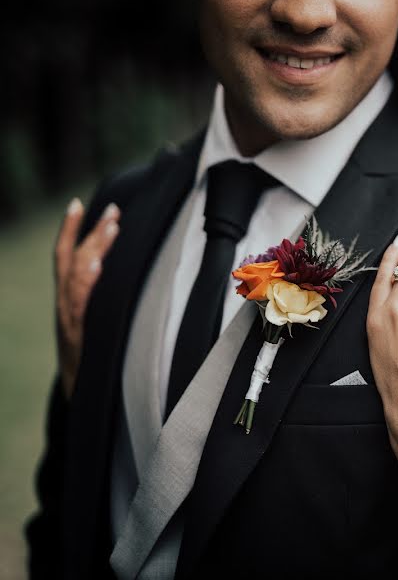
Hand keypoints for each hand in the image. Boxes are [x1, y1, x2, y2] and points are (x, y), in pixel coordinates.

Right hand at [55, 199, 119, 399]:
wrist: (81, 396)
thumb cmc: (94, 355)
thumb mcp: (98, 322)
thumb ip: (107, 298)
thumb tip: (130, 273)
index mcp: (69, 299)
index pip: (65, 256)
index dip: (69, 230)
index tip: (78, 203)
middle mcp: (65, 305)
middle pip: (74, 260)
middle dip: (91, 233)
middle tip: (112, 211)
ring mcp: (70, 321)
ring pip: (77, 278)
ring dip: (94, 251)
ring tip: (110, 229)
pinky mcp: (77, 337)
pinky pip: (80, 307)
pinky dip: (86, 286)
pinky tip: (97, 269)